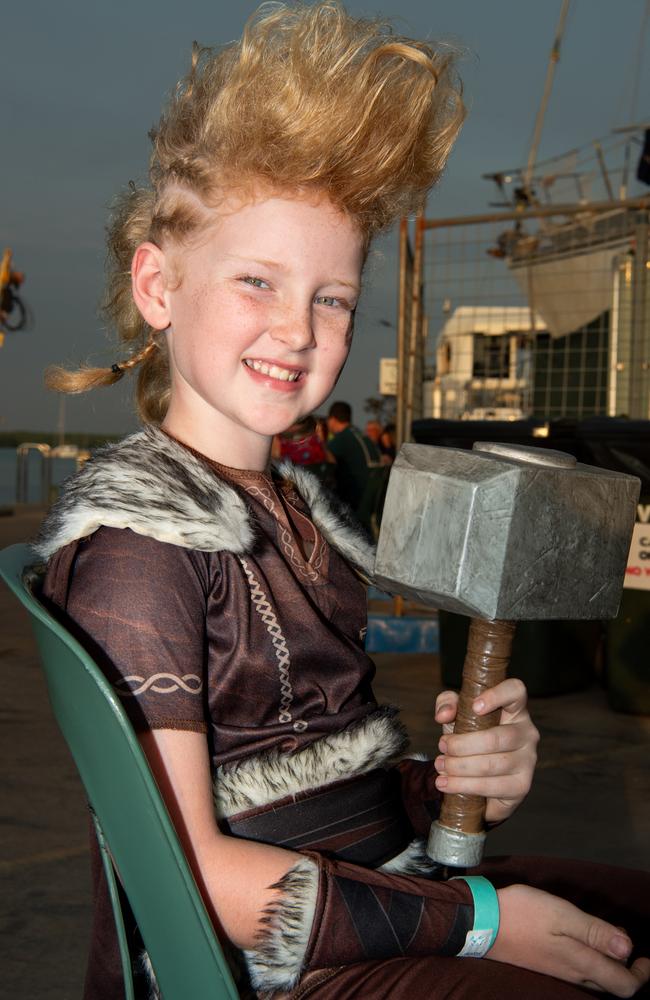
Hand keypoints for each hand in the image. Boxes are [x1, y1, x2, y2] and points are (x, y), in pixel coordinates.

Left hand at [433, 679, 538, 823]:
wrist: (481, 778)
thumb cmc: (472, 737)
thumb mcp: (458, 716)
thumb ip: (448, 704)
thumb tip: (442, 715)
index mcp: (514, 709)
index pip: (516, 692)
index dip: (497, 696)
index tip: (475, 707)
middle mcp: (527, 733)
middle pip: (495, 738)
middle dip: (462, 745)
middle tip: (442, 747)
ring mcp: (528, 761)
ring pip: (492, 764)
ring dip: (459, 767)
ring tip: (440, 765)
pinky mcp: (521, 786)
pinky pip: (492, 787)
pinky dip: (464, 786)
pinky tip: (446, 783)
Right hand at [488, 884, 649, 996]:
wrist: (482, 922)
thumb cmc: (524, 914)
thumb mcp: (562, 915)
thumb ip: (596, 932)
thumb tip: (629, 949)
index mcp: (581, 963)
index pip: (624, 985)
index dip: (641, 975)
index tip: (647, 959)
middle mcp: (573, 974)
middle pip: (611, 985)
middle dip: (627, 971)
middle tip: (629, 946)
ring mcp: (558, 972)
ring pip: (594, 979)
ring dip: (609, 965)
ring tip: (610, 940)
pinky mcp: (545, 965)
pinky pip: (579, 972)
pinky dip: (591, 961)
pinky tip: (583, 942)